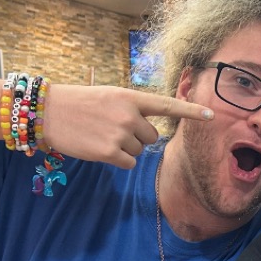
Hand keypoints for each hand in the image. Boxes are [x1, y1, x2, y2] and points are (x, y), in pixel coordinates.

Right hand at [43, 86, 211, 168]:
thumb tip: (151, 129)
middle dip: (137, 137)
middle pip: (152, 137)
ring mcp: (120, 133)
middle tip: (112, 128)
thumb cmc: (80, 104)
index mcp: (130, 97)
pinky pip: (129, 163)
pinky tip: (100, 148)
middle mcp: (129, 114)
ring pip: (140, 151)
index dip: (191, 111)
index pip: (167, 105)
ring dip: (125, 148)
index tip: (212, 115)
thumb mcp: (109, 97)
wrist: (48, 112)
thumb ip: (133, 108)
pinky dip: (118, 160)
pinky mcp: (110, 152)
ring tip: (102, 135)